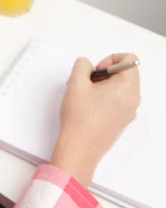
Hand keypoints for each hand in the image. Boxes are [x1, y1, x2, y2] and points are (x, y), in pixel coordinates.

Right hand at [50, 53, 139, 185]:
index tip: (97, 71)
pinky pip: (118, 101)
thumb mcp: (75, 82)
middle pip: (126, 73)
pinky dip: (106, 98)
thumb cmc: (79, 117)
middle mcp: (133, 100)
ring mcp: (129, 112)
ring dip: (104, 86)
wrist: (79, 148)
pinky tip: (89, 107)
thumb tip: (88, 66)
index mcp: (127, 87)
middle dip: (106, 73)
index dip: (110, 59)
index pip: (129, 59)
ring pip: (121, 87)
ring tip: (86, 96)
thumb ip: (82, 65)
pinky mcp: (122, 121)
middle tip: (89, 83)